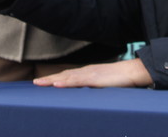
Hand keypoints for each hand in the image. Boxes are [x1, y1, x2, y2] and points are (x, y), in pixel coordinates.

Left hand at [33, 59, 153, 87]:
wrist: (133, 72)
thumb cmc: (121, 80)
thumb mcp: (104, 86)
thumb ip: (95, 89)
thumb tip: (87, 97)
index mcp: (87, 73)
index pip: (67, 76)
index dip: (55, 79)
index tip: (43, 82)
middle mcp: (86, 72)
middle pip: (63, 76)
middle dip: (48, 79)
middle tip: (34, 83)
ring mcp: (90, 74)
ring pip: (67, 78)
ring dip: (52, 80)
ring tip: (40, 83)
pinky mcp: (95, 79)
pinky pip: (78, 81)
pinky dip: (66, 83)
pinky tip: (57, 85)